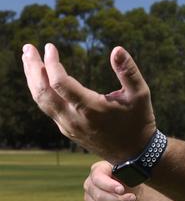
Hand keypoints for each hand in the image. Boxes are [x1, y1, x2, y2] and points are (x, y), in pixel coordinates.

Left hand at [21, 43, 155, 160]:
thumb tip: (117, 49)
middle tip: (27, 48)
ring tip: (28, 59)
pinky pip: (47, 108)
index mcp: (90, 108)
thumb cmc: (139, 121)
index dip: (52, 63)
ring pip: (41, 100)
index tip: (50, 47)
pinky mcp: (68, 130)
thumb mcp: (140, 94)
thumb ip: (128, 71)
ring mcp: (68, 126)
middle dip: (33, 67)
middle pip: (42, 91)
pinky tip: (40, 79)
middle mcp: (74, 119)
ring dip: (32, 79)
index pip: (60, 83)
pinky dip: (40, 91)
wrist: (134, 154)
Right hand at [84, 161, 137, 200]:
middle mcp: (89, 184)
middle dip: (120, 200)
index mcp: (98, 170)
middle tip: (132, 198)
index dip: (110, 186)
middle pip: (100, 197)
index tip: (122, 190)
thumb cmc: (127, 179)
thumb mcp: (128, 173)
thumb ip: (126, 175)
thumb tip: (125, 184)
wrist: (127, 189)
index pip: (98, 179)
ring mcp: (88, 198)